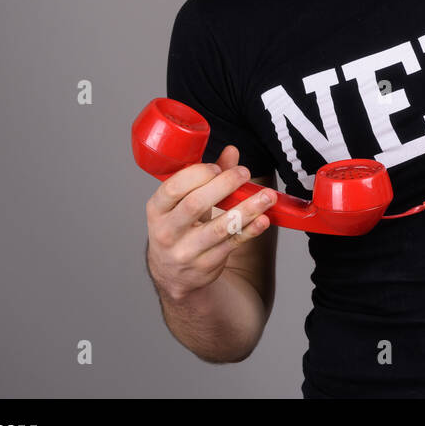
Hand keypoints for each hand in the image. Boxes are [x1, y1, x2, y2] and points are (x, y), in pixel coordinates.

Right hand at [144, 144, 276, 301]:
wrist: (172, 273)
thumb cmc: (179, 227)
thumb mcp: (183, 202)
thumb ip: (206, 176)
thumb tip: (231, 151)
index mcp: (157, 209)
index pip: (173, 188)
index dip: (198, 175)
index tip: (218, 167)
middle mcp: (167, 231)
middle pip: (196, 204)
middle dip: (224, 185)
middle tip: (244, 173)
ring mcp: (186, 251)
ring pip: (219, 227)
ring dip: (247, 209)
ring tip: (267, 197)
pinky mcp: (205, 264)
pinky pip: (232, 244)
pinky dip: (250, 230)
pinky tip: (263, 219)